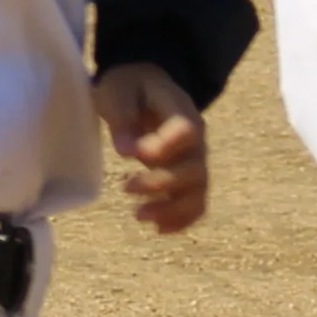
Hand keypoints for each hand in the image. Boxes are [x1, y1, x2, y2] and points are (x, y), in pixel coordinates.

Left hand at [91, 62, 211, 234]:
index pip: (187, 131)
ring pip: (199, 191)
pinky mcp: (188, 177)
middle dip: (162, 183)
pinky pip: (197, 203)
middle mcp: (196, 138)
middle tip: (126, 188)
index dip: (165, 148)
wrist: (145, 87)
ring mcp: (195, 160)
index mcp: (181, 109)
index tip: (135, 155)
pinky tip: (158, 229)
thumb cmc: (129, 87)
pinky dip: (182, 219)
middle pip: (195, 168)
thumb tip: (127, 151)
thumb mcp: (118, 92)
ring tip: (140, 216)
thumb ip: (123, 117)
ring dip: (173, 209)